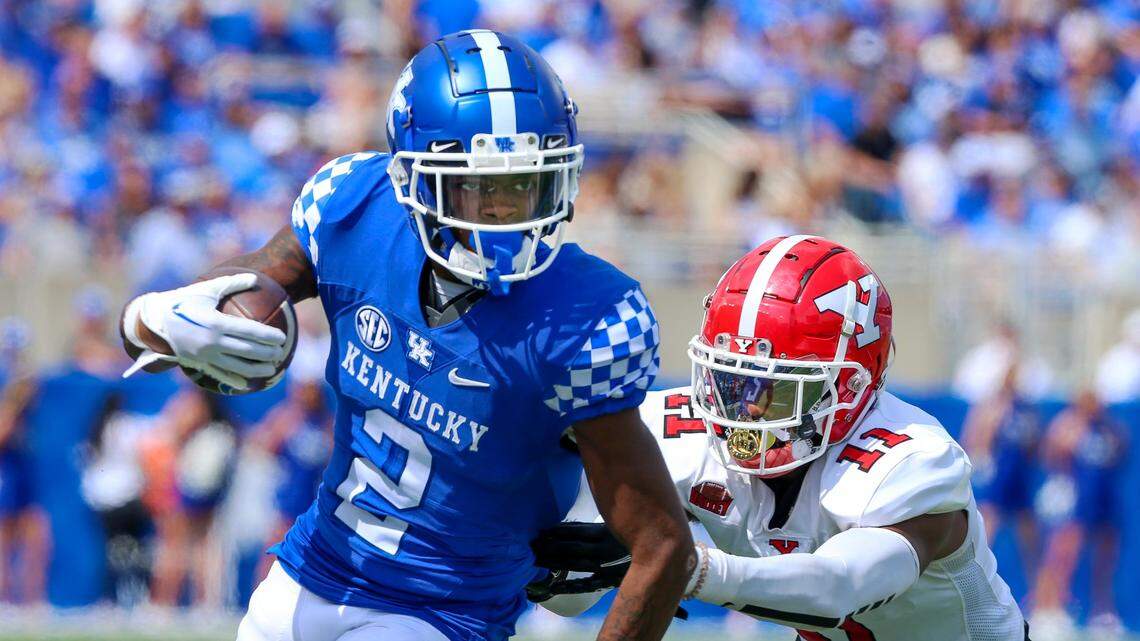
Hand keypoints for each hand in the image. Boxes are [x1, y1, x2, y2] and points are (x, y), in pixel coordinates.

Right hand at [122, 273, 286, 389]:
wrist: (152, 320)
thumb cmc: (182, 301)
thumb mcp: (206, 289)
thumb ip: (232, 283)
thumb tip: (255, 278)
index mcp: (215, 322)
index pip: (249, 331)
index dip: (268, 336)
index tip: (282, 338)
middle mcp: (211, 342)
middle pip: (247, 351)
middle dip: (267, 353)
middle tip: (282, 353)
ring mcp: (204, 355)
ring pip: (236, 366)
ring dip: (256, 369)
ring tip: (272, 369)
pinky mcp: (197, 364)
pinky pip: (219, 374)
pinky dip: (235, 380)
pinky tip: (248, 384)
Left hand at [528, 522, 631, 599]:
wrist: (665, 554)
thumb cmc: (636, 537)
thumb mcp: (616, 526)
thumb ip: (595, 526)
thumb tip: (570, 527)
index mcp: (605, 532)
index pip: (576, 531)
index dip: (557, 531)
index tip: (540, 532)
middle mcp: (604, 548)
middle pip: (571, 546)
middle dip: (549, 546)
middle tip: (530, 546)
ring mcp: (606, 565)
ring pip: (575, 563)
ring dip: (554, 561)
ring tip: (535, 560)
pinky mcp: (609, 580)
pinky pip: (587, 584)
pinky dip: (570, 586)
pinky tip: (553, 588)